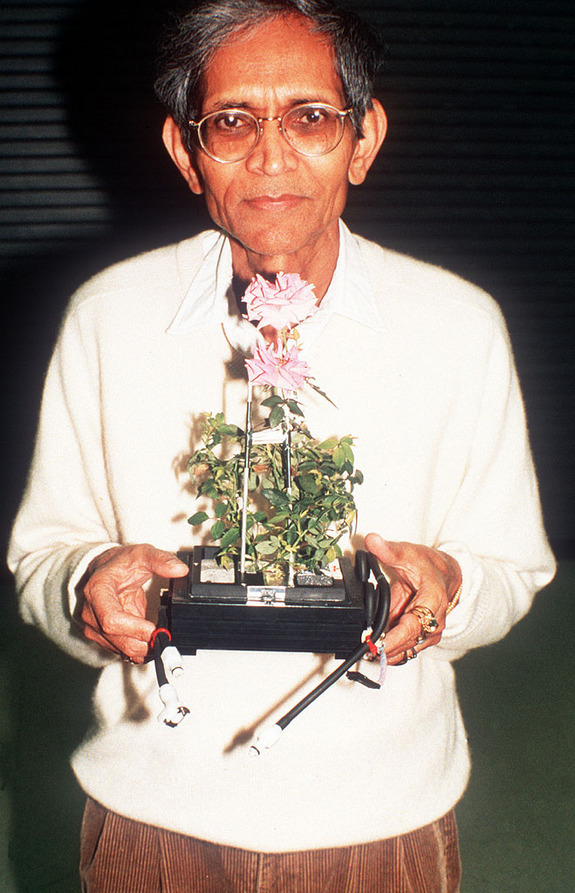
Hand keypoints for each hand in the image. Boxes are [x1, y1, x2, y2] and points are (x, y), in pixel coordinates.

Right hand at [80, 544, 188, 662]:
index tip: (155, 629)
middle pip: (118, 639)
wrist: (104, 570)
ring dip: (143, 648)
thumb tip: (179, 570)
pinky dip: (139, 649)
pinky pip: (122, 650)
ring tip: (162, 638)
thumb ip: (161, 560)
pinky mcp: (102, 637)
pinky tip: (151, 641)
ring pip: (121, 649)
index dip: (135, 629)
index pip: (111, 619)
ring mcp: (94, 627)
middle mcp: (91, 612)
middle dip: (144, 643)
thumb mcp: (142, 554)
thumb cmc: (120, 563)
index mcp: (97, 590)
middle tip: (166, 638)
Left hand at [364, 533, 460, 665]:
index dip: (394, 638)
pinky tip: (376, 650)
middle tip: (364, 647)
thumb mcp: (408, 553)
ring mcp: (430, 632)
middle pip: (408, 642)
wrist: (444, 575)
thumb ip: (389, 550)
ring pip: (407, 650)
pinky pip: (406, 650)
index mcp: (433, 600)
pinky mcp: (422, 638)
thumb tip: (372, 540)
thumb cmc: (428, 565)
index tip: (376, 643)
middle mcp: (435, 620)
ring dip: (388, 652)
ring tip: (367, 650)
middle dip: (386, 648)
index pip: (414, 626)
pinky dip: (391, 651)